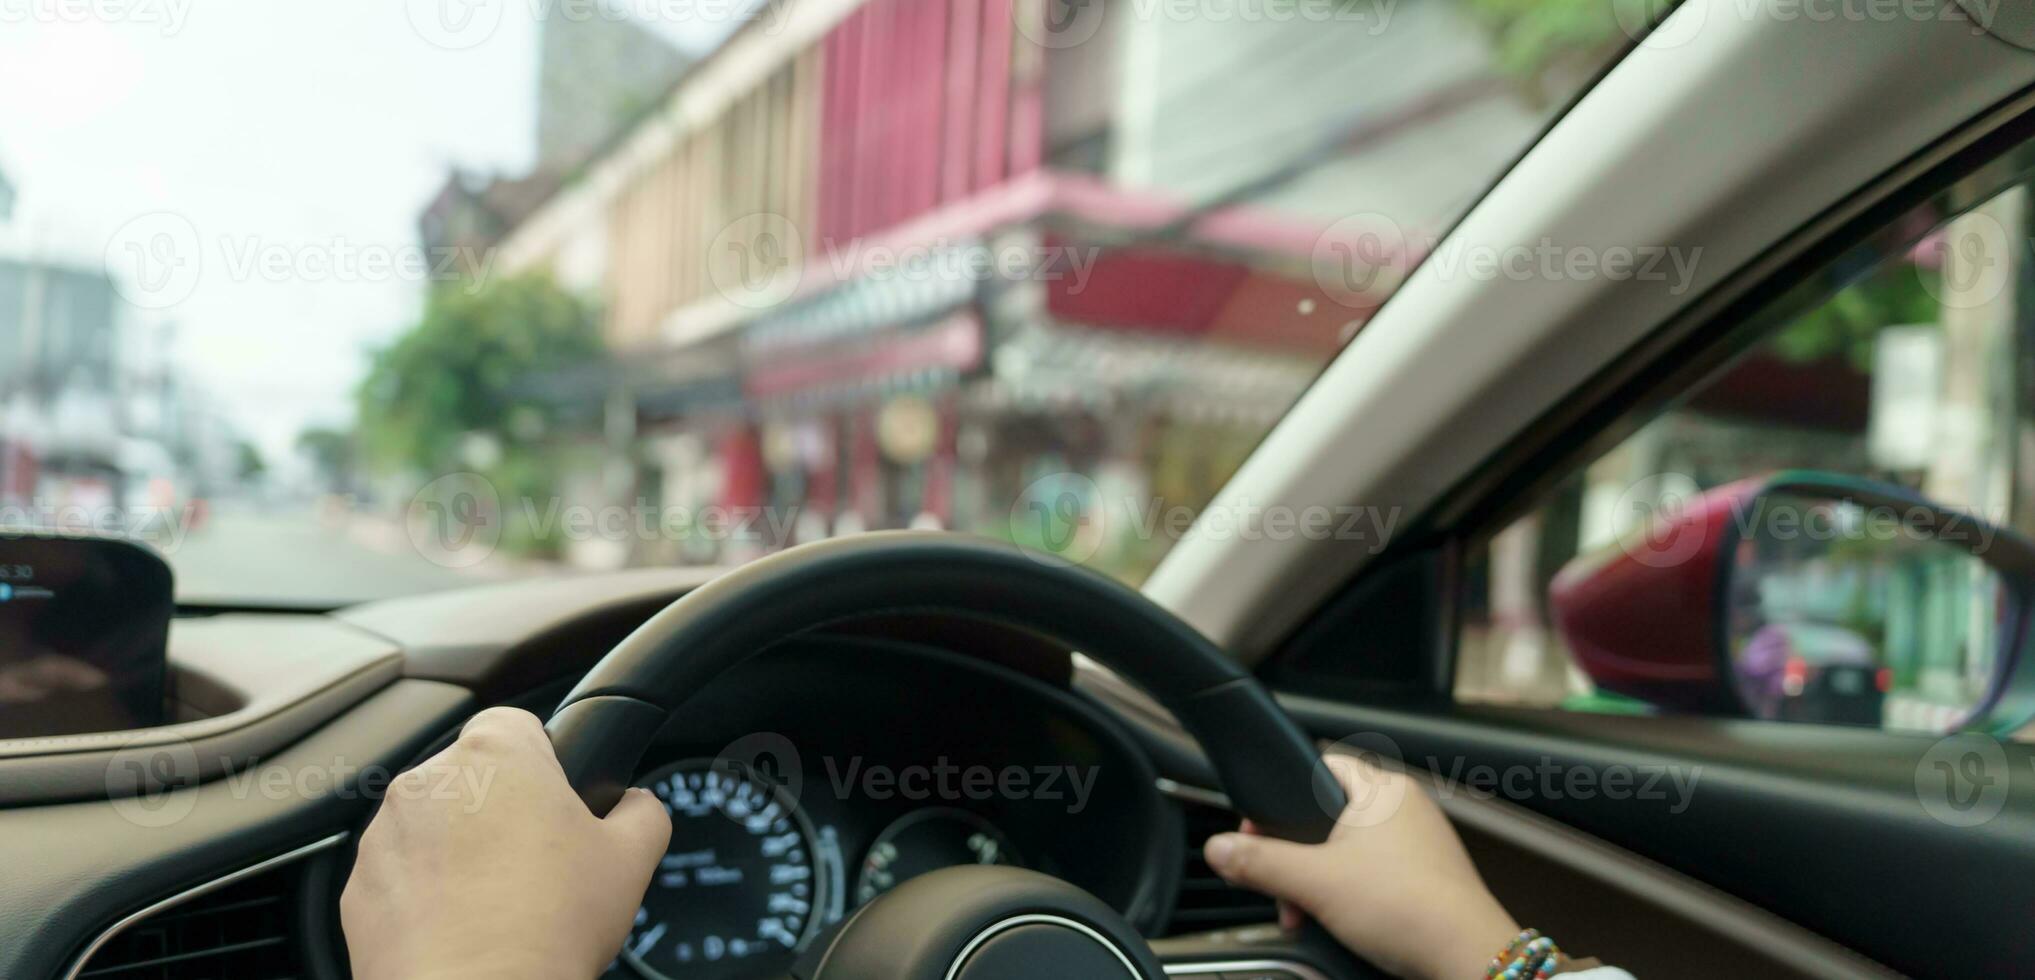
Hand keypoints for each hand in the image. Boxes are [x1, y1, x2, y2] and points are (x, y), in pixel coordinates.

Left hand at [342, 707, 671, 979]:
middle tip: (538, 862)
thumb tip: (638, 806)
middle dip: (500, 810)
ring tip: (499, 903)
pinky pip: (399, 876)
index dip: (543, 759)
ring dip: (459, 850)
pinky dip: (424, 894)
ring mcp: (385, 835)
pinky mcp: (358, 888)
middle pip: (473, 777)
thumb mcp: (632, 860)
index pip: (517, 722)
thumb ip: (642, 811)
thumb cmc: (548, 927)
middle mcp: (431, 781)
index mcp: (497, 755)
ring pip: (432, 826)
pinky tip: (462, 928)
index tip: (555, 798)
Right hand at [1203, 753, 1517, 979]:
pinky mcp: (1426, 877)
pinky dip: (1350, 896)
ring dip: (1319, 883)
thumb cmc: (1411, 909)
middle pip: (1325, 818)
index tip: (1258, 835)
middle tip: (1284, 888)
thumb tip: (1220, 849)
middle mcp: (1404, 808)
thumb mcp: (1315, 883)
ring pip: (1347, 852)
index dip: (1280, 799)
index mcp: (1381, 789)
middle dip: (1296, 859)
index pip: (1317, 767)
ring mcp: (1419, 844)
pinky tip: (1341, 923)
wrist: (1465, 957)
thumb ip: (1260, 863)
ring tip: (1311, 914)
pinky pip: (1373, 875)